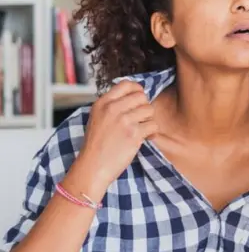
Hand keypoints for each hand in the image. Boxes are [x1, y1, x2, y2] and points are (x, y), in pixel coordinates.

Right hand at [70, 80, 157, 194]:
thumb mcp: (97, 118)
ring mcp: (124, 120)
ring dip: (148, 120)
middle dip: (144, 107)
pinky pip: (153, 125)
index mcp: (102, 103)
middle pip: (142, 96)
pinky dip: (152, 133)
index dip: (137, 90)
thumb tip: (135, 95)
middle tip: (140, 119)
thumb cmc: (96, 145)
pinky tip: (144, 138)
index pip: (127, 84)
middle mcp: (113, 108)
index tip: (138, 100)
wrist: (92, 167)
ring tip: (141, 130)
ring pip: (150, 109)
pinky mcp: (134, 134)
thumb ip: (112, 106)